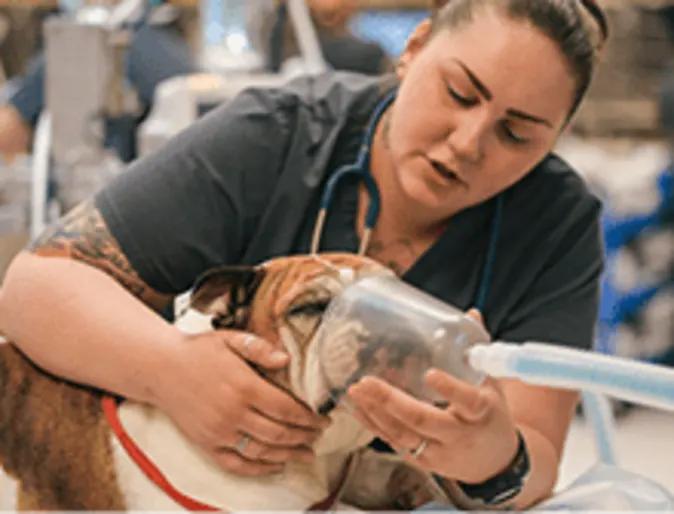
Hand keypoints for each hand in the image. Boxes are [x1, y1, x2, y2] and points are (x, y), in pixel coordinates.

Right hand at [153, 330, 330, 476]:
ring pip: (261, 451)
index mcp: (243, 386)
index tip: (323, 419)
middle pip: (278, 433)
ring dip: (288, 455)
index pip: (286, 409)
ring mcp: (218, 431)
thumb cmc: (199, 350)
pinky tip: (276, 466)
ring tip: (307, 454)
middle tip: (319, 436)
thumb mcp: (231, 339)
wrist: (160, 368)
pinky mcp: (206, 443)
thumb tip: (287, 359)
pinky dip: (258, 469)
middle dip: (304, 437)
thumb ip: (260, 348)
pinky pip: (236, 464)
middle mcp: (232, 412)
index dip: (309, 417)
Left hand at [346, 310, 518, 483]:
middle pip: (422, 420)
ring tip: (355, 391)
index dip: (450, 389)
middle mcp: (459, 435)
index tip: (430, 373)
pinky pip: (395, 443)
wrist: (494, 461)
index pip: (467, 401)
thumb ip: (476, 352)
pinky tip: (358, 408)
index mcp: (481, 412)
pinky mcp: (424, 461)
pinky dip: (374, 425)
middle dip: (391, 401)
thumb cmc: (490, 414)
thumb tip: (471, 313)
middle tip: (366, 381)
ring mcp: (440, 451)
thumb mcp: (490, 384)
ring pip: (403, 435)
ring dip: (376, 412)